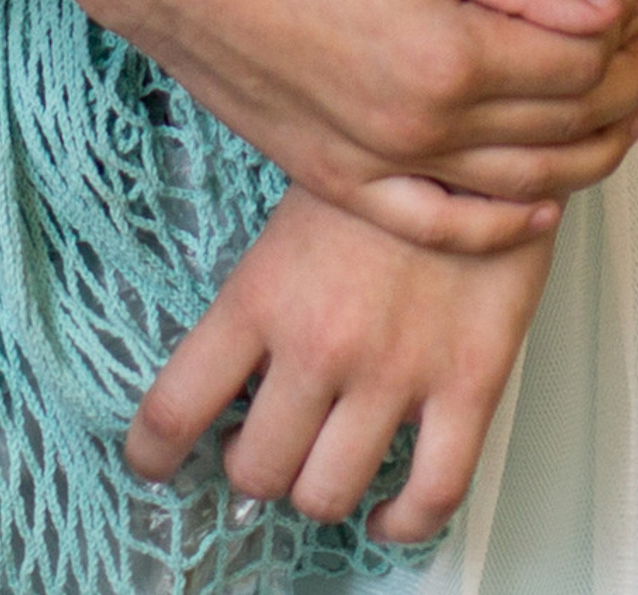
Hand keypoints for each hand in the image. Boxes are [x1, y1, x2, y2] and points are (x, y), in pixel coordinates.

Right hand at [114, 0, 637, 250]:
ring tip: (626, 119)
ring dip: (585, 156)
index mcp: (454, 55)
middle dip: (625, 91)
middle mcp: (429, 127)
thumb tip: (615, 5)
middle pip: (560, 125)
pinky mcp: (347, 184)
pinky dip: (503, 227)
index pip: (579, 65)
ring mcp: (387, 166)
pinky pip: (445, 227)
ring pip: (519, 182)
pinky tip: (539, 209)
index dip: (628, 39)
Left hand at [127, 186, 551, 545]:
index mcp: (264, 293)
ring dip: (318, 490)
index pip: (174, 409)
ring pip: (329, 493)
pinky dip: (405, 522)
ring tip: (321, 465)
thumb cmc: (390, 145)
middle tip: (261, 446)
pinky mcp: (469, 382)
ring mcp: (396, 371)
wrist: (483, 117)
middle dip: (252, 467)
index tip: (154, 462)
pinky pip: (432, 493)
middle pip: (256, 469)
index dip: (154, 453)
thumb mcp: (295, 195)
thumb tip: (235, 347)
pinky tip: (391, 511)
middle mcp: (321, 344)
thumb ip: (266, 277)